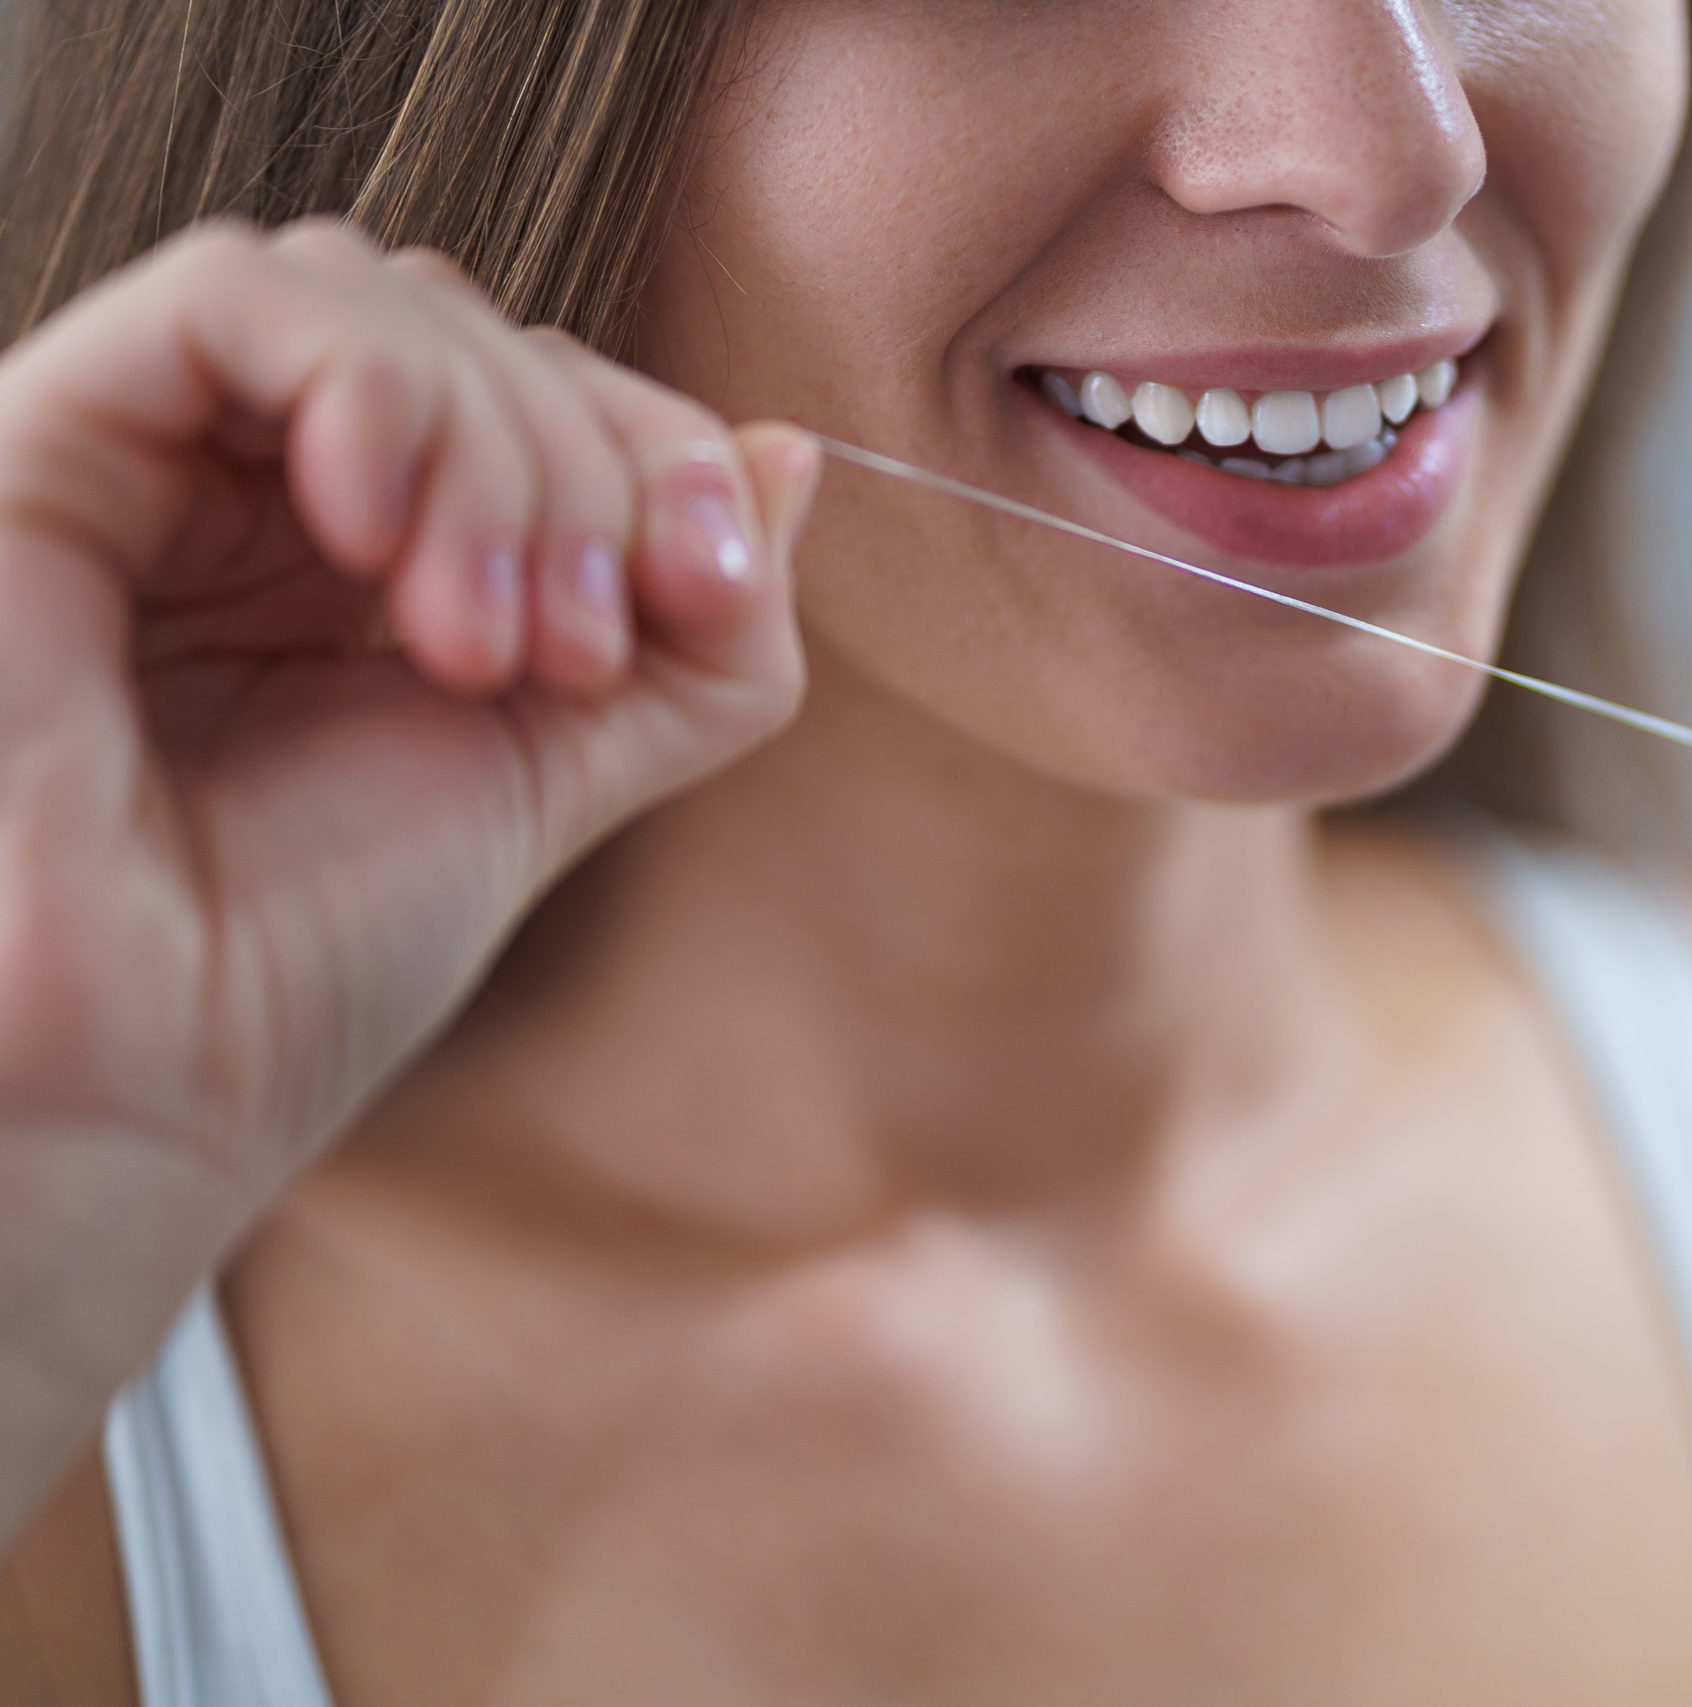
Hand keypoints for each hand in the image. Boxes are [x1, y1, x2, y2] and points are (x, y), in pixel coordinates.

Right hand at [0, 219, 818, 1533]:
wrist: (129, 1091)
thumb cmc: (301, 967)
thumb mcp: (561, 774)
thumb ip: (696, 635)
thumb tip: (788, 456)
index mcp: (366, 558)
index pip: (546, 390)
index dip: (660, 456)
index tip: (706, 592)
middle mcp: (251, 491)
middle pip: (477, 332)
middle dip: (585, 471)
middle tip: (574, 652)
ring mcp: (148, 461)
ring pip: (373, 296)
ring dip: (495, 449)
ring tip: (479, 641)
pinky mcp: (44, 445)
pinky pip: (230, 296)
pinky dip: (366, 385)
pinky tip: (379, 538)